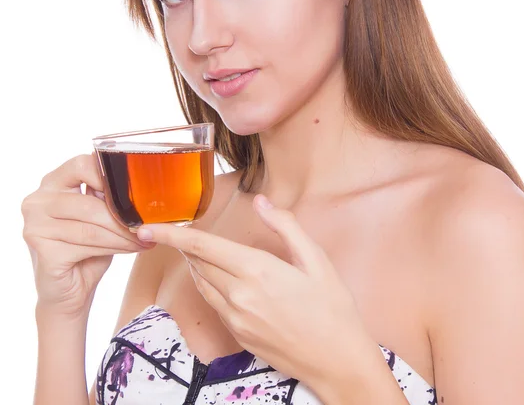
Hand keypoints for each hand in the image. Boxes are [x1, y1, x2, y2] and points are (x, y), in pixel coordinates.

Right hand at [21, 154, 154, 317]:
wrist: (69, 289)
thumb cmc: (88, 247)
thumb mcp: (100, 215)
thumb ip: (108, 197)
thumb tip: (142, 189)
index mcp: (53, 182)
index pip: (82, 165)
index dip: (110, 176)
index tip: (134, 193)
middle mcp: (38, 201)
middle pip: (90, 203)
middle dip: (123, 218)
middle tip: (147, 226)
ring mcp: (35, 225)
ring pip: (92, 227)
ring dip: (124, 236)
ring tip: (144, 239)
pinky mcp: (41, 249)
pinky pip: (87, 245)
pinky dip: (115, 248)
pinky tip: (132, 249)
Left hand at [136, 194, 374, 385]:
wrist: (337, 361)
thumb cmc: (332, 307)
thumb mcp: (316, 260)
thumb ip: (285, 226)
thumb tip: (261, 202)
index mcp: (258, 271)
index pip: (203, 246)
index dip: (172, 235)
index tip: (147, 227)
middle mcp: (239, 296)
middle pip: (198, 263)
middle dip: (186, 245)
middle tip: (178, 230)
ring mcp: (236, 320)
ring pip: (203, 284)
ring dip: (196, 264)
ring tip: (200, 250)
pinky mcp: (238, 336)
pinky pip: (213, 303)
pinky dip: (209, 285)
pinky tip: (221, 278)